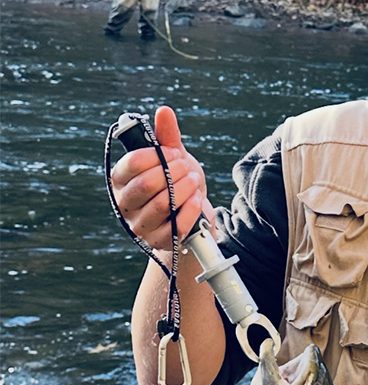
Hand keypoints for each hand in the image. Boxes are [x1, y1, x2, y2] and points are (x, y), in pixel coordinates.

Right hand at [110, 106, 211, 250]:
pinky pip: (176, 225)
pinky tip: (198, 200)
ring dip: (183, 189)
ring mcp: (141, 225)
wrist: (194, 217)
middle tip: (187, 166)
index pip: (131, 164)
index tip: (174, 151)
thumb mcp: (173, 159)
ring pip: (161, 204)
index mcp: (121, 180)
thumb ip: (167, 137)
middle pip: (145, 185)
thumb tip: (164, 111)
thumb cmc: (177, 184)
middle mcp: (125, 203)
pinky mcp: (159, 241)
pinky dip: (190, 210)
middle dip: (172, 171)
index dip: (156, 155)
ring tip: (194, 180)